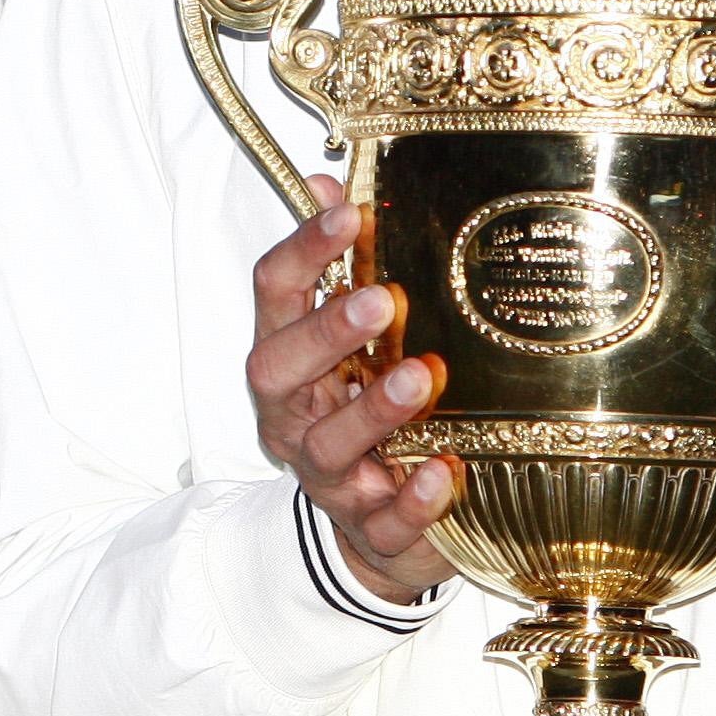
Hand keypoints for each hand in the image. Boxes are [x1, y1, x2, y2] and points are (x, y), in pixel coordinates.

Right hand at [247, 175, 457, 602]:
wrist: (375, 534)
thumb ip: (337, 267)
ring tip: (420, 379)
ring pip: (330, 446)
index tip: (347, 213)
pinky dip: (411, 500)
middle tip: (382, 301)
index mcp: (286, 359)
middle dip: (325, 335)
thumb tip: (326, 181)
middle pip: (279, 371)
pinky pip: (383, 521)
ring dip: (373, 410)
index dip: (304, 251)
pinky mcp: (370, 530)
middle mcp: (294, 415)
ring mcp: (328, 477)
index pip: (274, 294)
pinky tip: (442, 473)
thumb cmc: (359, 413)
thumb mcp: (348, 342)